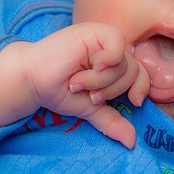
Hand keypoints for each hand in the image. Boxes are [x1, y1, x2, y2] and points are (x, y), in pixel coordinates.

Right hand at [23, 22, 149, 148]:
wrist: (32, 79)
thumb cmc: (58, 90)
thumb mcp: (89, 108)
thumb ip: (111, 120)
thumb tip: (131, 141)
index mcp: (113, 64)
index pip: (141, 74)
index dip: (141, 88)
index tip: (133, 102)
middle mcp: (111, 49)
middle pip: (133, 71)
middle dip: (112, 90)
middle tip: (89, 94)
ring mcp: (103, 38)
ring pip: (123, 64)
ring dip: (99, 81)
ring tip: (77, 81)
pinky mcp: (94, 31)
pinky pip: (117, 45)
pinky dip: (107, 61)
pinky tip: (92, 64)